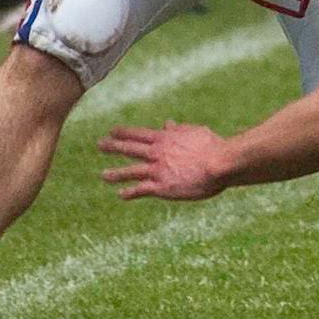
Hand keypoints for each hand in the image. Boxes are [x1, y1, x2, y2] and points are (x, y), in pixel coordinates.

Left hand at [99, 120, 229, 201]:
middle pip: (129, 149)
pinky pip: (142, 190)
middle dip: (113, 146)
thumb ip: (178, 129)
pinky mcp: (162, 187)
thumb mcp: (194, 132)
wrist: (218, 164)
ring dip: (116, 173)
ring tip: (103, 175)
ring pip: (131, 171)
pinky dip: (130, 192)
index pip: (138, 134)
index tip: (112, 131)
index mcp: (165, 138)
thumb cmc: (212, 146)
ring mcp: (158, 170)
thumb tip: (167, 123)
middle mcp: (157, 153)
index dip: (124, 132)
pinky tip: (121, 195)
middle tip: (99, 145)